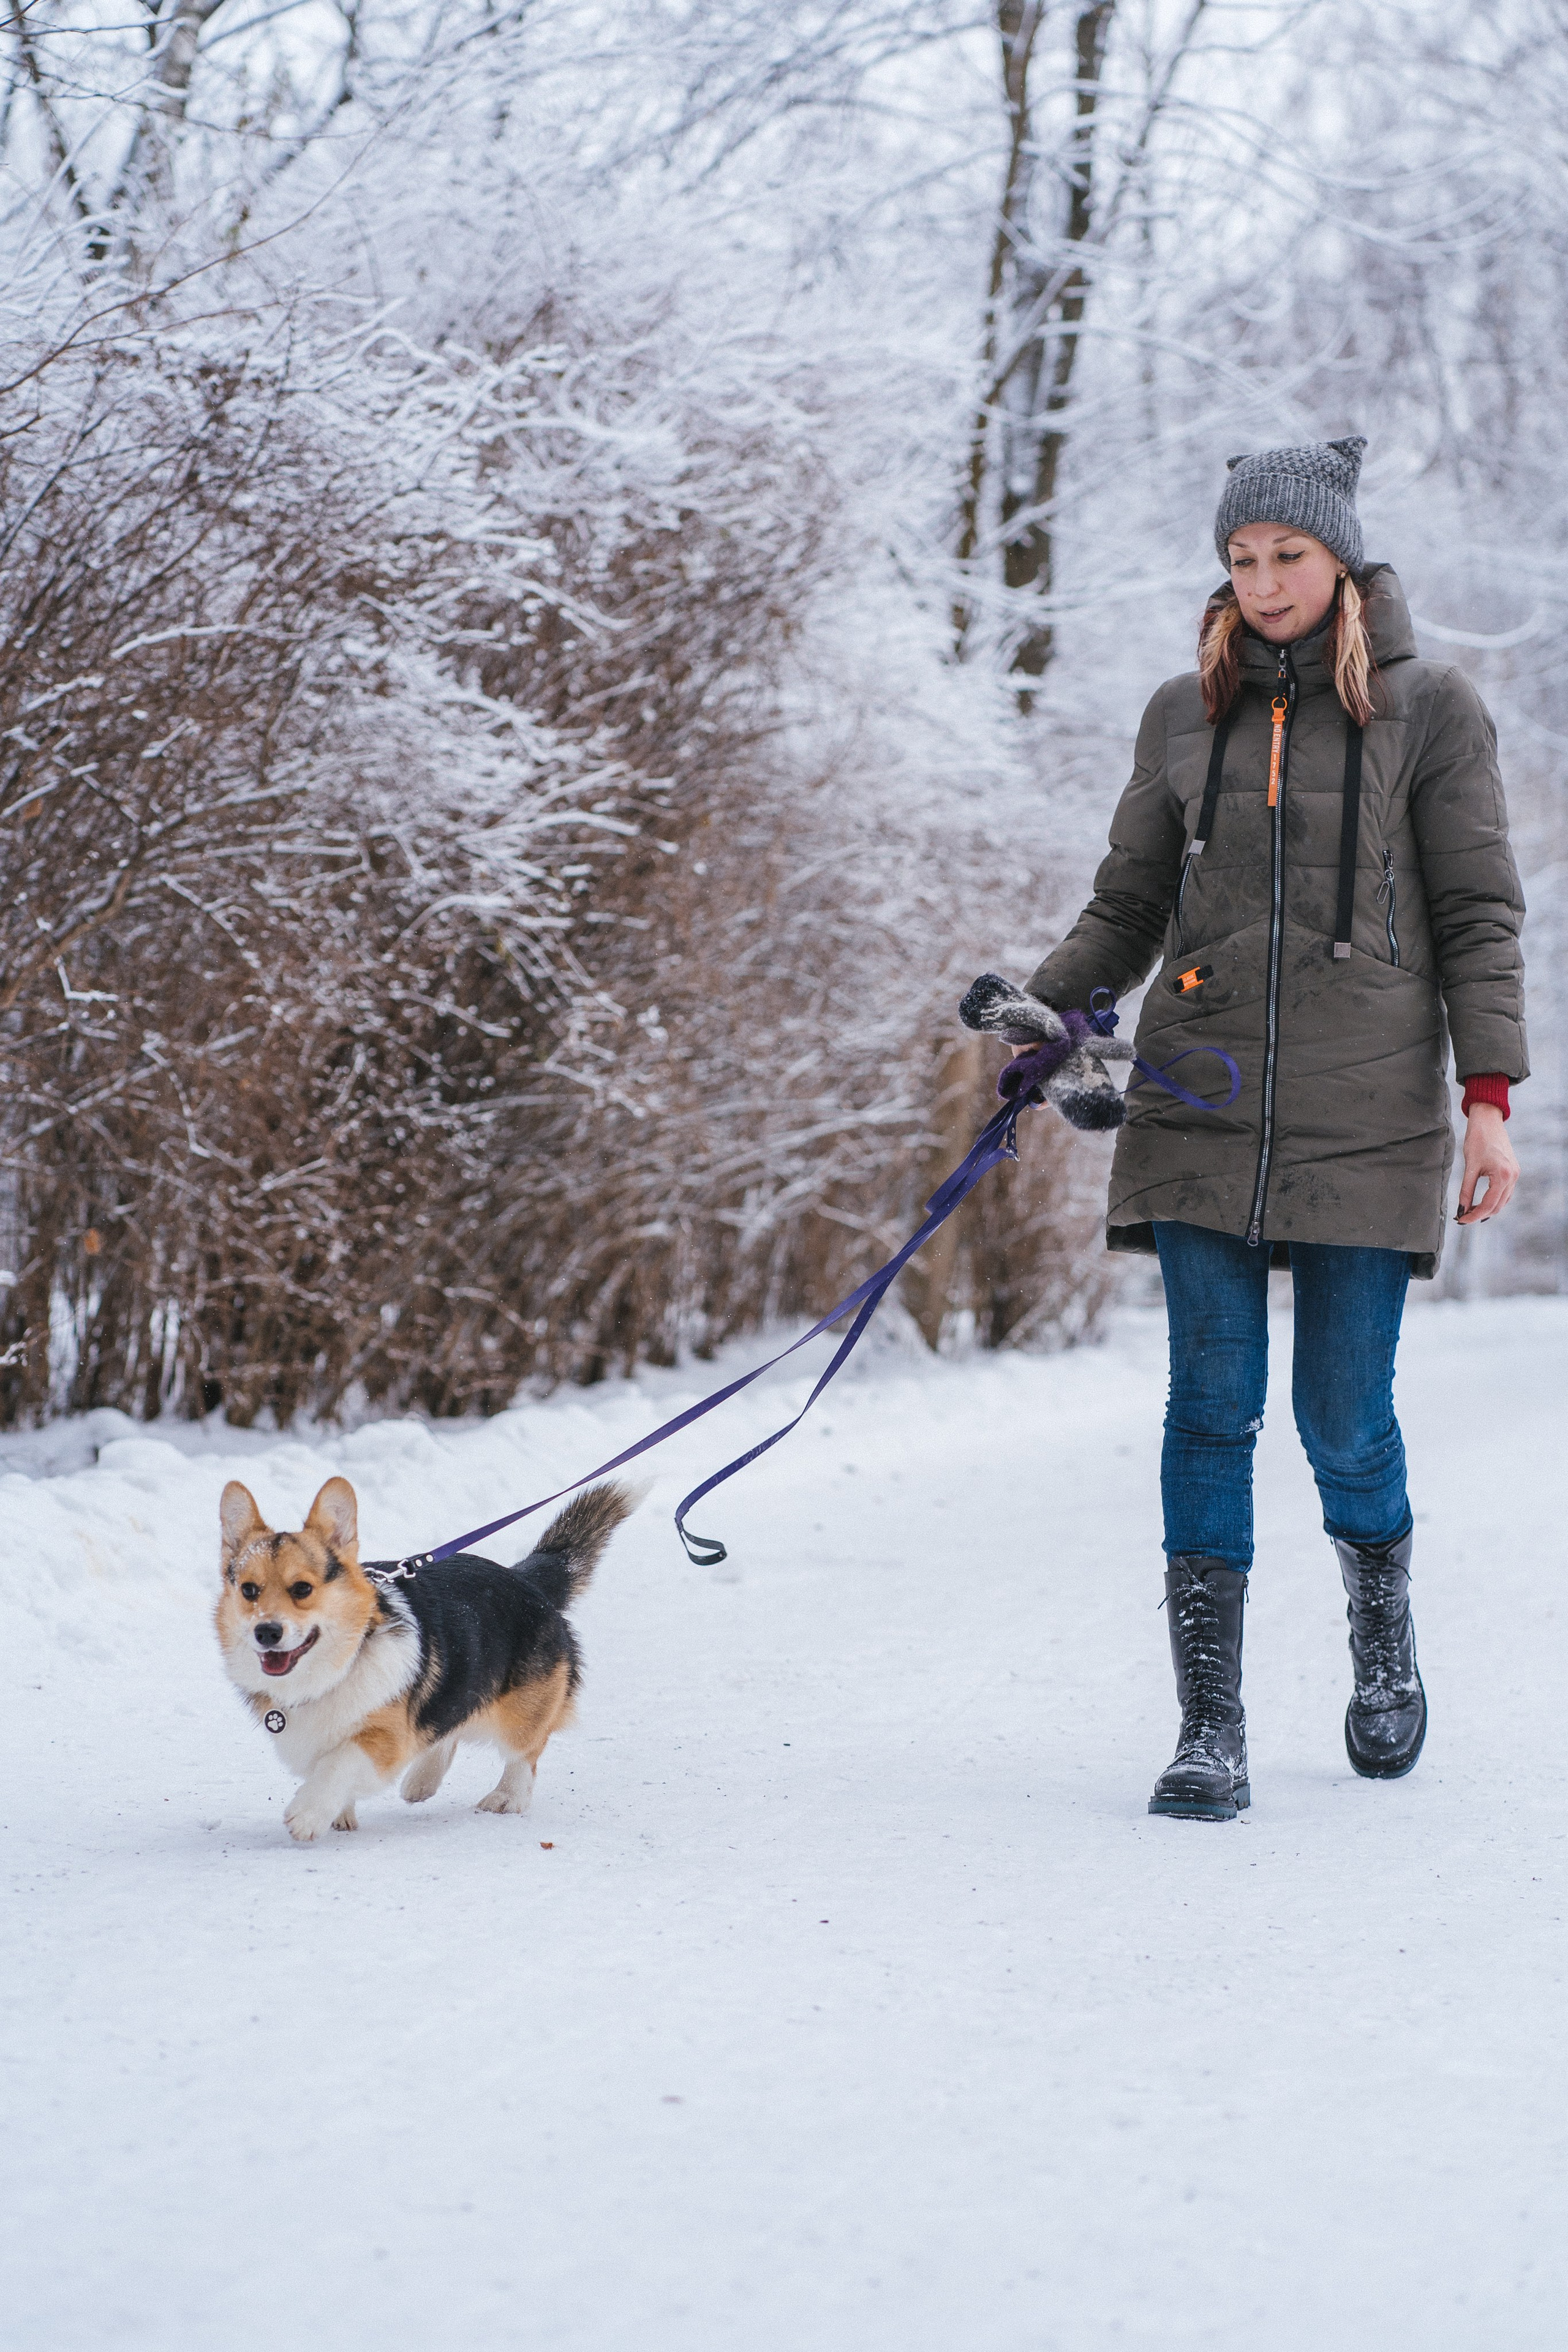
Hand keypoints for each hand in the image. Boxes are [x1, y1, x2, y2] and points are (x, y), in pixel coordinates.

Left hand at [1457, 1102, 1518, 1223]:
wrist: (1488, 1121)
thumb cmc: (1477, 1140)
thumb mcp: (1470, 1167)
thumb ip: (1466, 1191)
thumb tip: (1461, 1210)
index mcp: (1503, 1175)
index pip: (1489, 1205)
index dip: (1474, 1215)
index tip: (1461, 1220)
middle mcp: (1513, 1176)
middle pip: (1498, 1206)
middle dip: (1480, 1214)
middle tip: (1463, 1217)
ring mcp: (1515, 1174)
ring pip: (1503, 1201)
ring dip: (1488, 1208)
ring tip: (1470, 1211)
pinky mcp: (1513, 1171)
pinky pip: (1506, 1192)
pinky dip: (1494, 1199)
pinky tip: (1481, 1201)